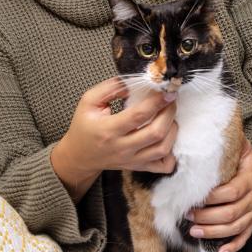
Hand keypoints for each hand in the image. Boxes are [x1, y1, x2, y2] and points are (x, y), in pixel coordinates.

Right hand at [51, 78, 178, 199]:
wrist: (79, 156)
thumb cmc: (84, 126)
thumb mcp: (89, 101)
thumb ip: (110, 87)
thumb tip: (134, 83)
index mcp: (108, 130)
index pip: (138, 116)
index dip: (156, 102)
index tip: (167, 91)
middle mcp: (122, 148)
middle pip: (156, 133)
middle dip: (169, 113)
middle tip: (170, 101)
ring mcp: (132, 160)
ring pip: (163, 149)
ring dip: (172, 130)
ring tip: (169, 117)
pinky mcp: (139, 167)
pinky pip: (164, 166)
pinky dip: (172, 153)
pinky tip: (167, 139)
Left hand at [187, 140, 251, 251]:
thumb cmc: (245, 162)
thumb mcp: (240, 149)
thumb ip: (228, 144)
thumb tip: (207, 134)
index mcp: (249, 179)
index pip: (231, 192)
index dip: (213, 198)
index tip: (195, 197)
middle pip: (231, 213)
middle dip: (207, 216)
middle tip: (188, 214)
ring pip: (235, 227)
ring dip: (214, 232)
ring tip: (194, 231)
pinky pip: (245, 238)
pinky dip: (233, 246)